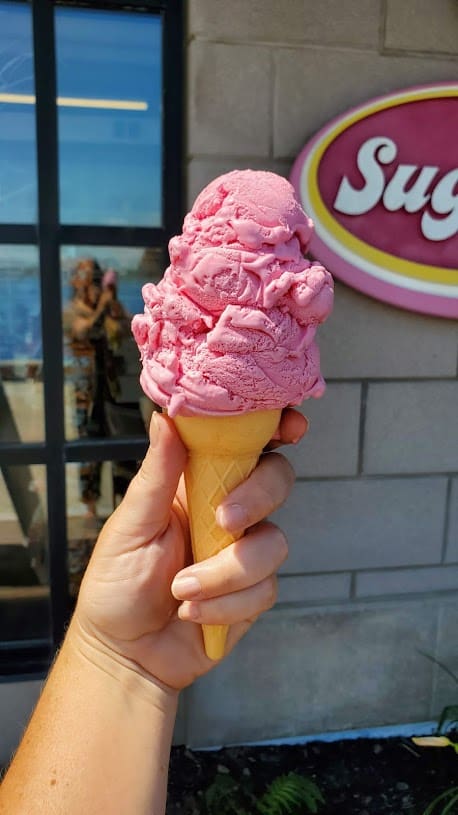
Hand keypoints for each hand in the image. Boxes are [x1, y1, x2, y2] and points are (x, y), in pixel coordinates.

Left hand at [73, 409, 307, 690]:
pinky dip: (224, 604)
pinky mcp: (254, 592)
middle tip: (222, 522)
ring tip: (181, 590)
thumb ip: (157, 474)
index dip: (275, 426)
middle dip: (256, 498)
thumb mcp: (131, 523)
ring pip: (273, 543)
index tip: (289, 426)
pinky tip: (191, 611)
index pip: (246, 442)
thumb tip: (164, 418)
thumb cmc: (117, 581)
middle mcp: (229, 509)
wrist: (126, 651)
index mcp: (198, 481)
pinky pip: (264, 589)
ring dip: (226, 573)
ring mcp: (245, 551)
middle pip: (277, 480)